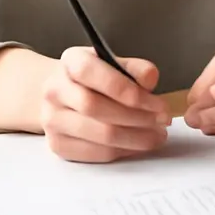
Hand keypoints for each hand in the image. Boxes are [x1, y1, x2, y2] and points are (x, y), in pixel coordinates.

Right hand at [40, 47, 170, 162]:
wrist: (62, 93)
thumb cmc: (95, 76)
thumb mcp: (114, 61)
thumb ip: (135, 67)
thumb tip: (150, 80)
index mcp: (71, 62)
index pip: (94, 75)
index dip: (128, 91)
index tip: (158, 104)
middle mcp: (55, 91)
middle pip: (96, 108)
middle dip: (136, 117)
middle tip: (163, 121)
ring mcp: (52, 121)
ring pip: (97, 134)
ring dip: (134, 138)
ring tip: (157, 135)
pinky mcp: (57, 145)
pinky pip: (93, 153)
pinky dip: (121, 151)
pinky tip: (138, 145)